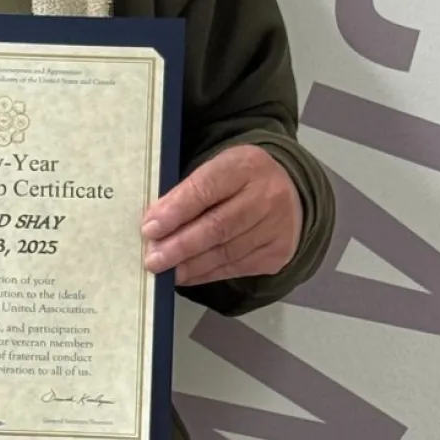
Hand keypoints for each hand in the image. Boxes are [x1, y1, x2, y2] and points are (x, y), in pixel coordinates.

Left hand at [140, 145, 301, 285]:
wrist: (289, 192)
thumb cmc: (239, 179)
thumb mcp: (217, 169)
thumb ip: (189, 191)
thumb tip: (154, 223)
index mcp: (245, 165)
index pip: (206, 189)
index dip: (176, 211)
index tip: (149, 229)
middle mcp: (267, 196)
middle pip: (218, 226)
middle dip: (181, 245)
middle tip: (153, 259)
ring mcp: (276, 227)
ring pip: (226, 252)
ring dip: (191, 264)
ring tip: (165, 271)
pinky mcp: (278, 253)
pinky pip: (236, 267)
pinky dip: (207, 273)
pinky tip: (187, 275)